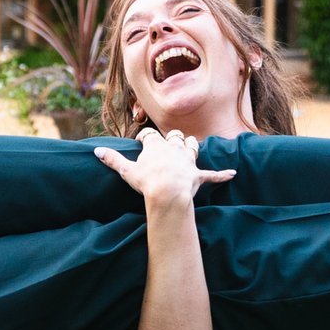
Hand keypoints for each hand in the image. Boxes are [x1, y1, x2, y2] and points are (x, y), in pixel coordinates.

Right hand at [94, 128, 235, 212]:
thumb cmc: (146, 181)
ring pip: (192, 146)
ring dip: (191, 146)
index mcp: (156, 145)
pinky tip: (233, 173)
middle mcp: (174, 148)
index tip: (140, 142)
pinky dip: (223, 174)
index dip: (144, 138)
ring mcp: (188, 161)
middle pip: (173, 136)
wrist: (167, 193)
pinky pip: (213, 174)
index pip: (149, 135)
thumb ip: (112, 159)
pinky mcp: (198, 175)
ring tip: (189, 147)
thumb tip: (96, 150)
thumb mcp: (125, 170)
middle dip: (170, 138)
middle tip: (166, 144)